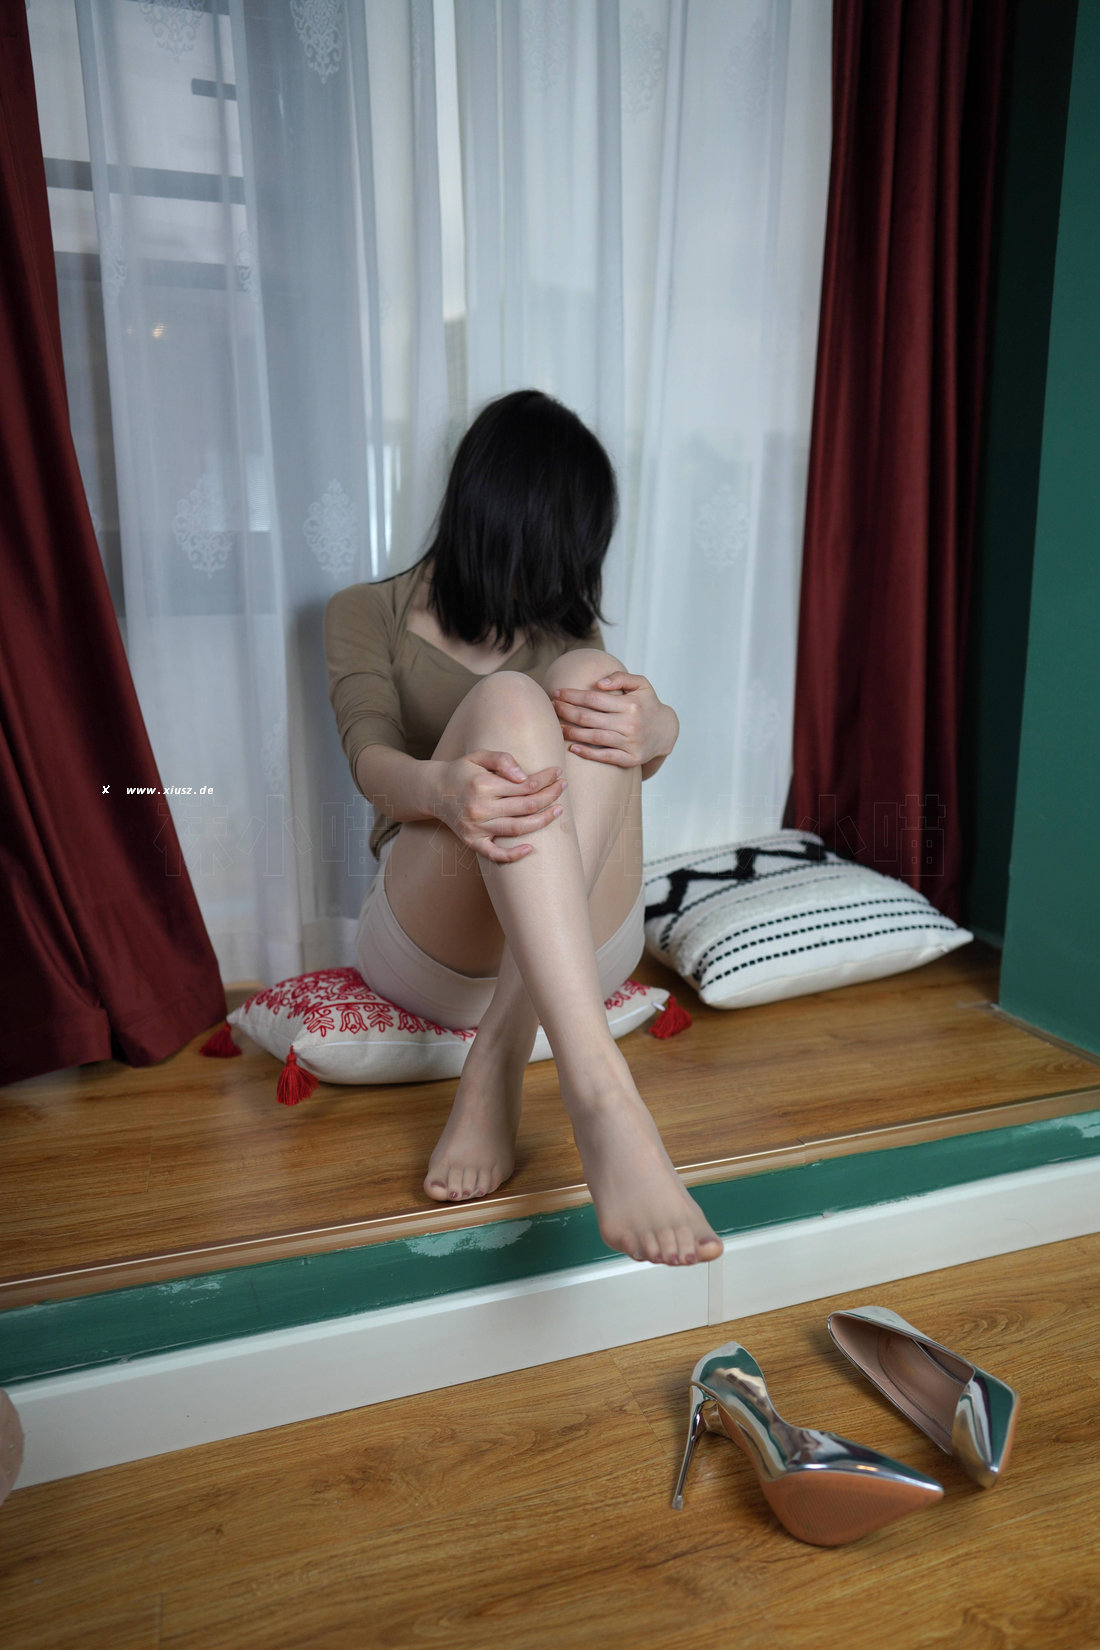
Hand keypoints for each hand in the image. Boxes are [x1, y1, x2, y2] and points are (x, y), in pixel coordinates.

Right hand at [432, 751, 566, 863]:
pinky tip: (530, 849)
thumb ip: (502, 759)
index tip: (558, 773)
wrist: (434, 791)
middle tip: (563, 787)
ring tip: (558, 810)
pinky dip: (513, 855)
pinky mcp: (472, 841)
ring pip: (518, 828)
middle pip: (526, 806)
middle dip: (550, 796)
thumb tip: (524, 776)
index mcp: (483, 785)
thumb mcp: (478, 756)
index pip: (525, 784)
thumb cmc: (461, 771)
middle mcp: (480, 808)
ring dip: (543, 821)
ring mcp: (476, 827)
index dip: (545, 779)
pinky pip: (494, 854)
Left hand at [551, 673, 676, 768]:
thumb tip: (599, 684)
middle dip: (566, 712)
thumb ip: (621, 677)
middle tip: (552, 708)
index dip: (572, 696)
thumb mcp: (641, 684)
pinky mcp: (630, 759)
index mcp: (630, 704)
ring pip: (593, 737)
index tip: (557, 693)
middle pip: (588, 718)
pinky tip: (572, 748)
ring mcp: (630, 743)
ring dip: (571, 732)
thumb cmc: (647, 704)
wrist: (666, 731)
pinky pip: (604, 756)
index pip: (593, 699)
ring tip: (557, 727)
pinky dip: (587, 753)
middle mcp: (630, 724)